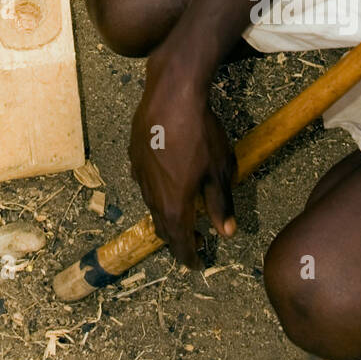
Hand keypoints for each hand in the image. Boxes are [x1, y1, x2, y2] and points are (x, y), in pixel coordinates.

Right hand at [129, 43, 235, 267]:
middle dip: (175, 238)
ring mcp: (139, 172)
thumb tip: (226, 232)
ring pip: (151, 203)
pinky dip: (155, 189)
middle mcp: (151, 193)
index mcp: (174, 204)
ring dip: (165, 214)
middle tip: (190, 243)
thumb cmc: (200, 133)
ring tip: (179, 214)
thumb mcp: (219, 171)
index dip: (188, 255)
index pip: (179, 241)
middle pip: (162, 225)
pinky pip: (143, 180)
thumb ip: (221, 204)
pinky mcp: (134, 153)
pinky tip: (163, 180)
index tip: (196, 264)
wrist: (172, 95)